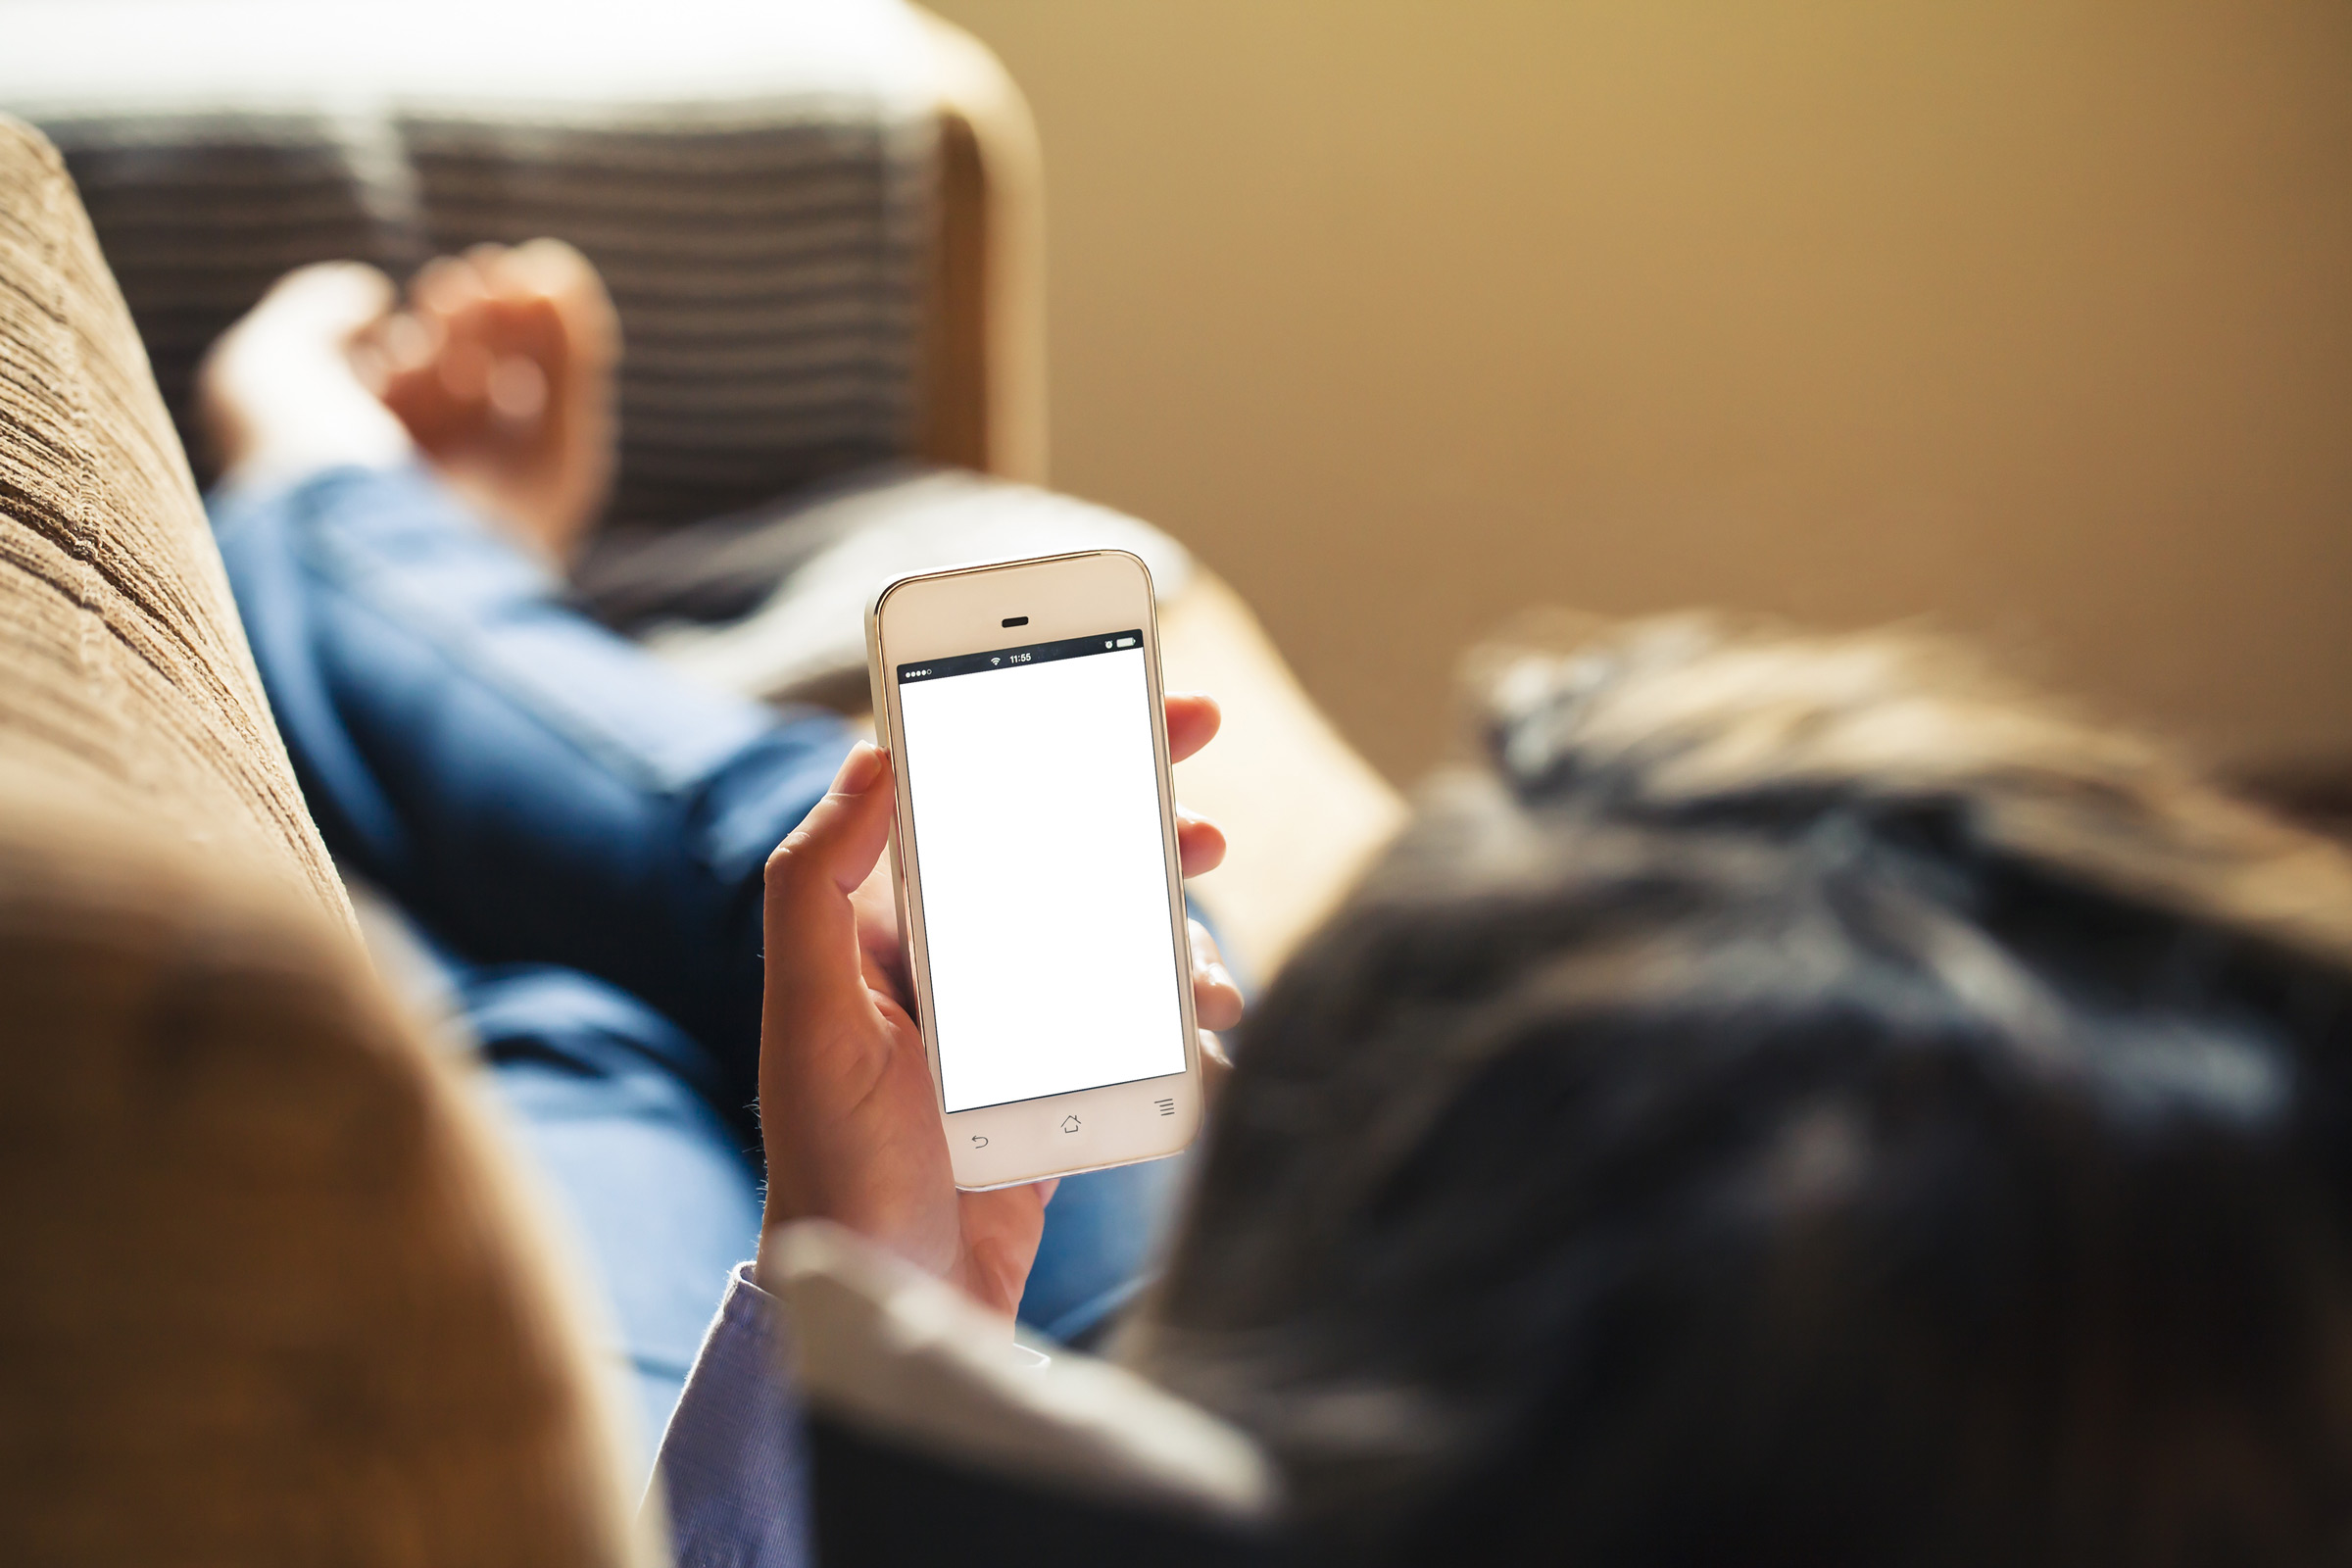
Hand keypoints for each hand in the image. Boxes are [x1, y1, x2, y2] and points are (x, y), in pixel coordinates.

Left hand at [755, 695, 1240, 1316]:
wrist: (890, 1304)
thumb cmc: (831, 1165)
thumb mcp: (805, 1016)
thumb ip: (815, 884)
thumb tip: (867, 756)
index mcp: (884, 922)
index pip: (961, 791)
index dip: (1029, 722)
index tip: (1100, 679)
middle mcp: (951, 953)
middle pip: (1053, 839)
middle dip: (1127, 792)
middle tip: (1193, 759)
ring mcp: (1013, 1013)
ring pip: (1108, 917)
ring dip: (1168, 900)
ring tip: (1209, 911)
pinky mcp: (1062, 1071)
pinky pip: (1134, 1005)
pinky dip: (1178, 997)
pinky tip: (1207, 1012)